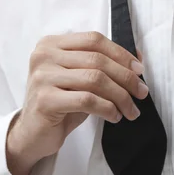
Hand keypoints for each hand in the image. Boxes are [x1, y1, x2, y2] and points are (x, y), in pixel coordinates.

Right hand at [6, 32, 147, 174]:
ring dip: (120, 95)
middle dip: (126, 77)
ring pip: (95, 79)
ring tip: (131, 109)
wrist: (31, 135)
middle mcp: (44, 55)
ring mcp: (42, 76)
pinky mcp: (45, 100)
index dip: (120, 53)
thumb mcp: (81, 79)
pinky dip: (107, 108)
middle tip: (142, 92)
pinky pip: (87, 100)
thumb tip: (138, 57)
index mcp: (52, 43)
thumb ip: (102, 64)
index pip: (94, 40)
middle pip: (97, 59)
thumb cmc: (60, 103)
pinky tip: (115, 116)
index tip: (139, 69)